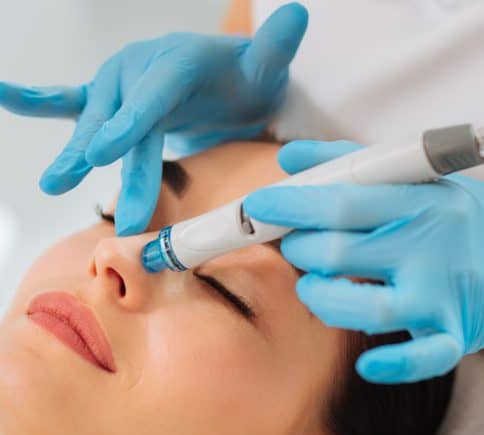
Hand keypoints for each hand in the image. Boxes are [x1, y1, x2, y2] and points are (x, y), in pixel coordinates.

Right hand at [0, 2, 307, 234]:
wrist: (231, 76)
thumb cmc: (249, 77)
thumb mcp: (266, 66)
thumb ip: (275, 48)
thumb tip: (299, 14)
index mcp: (178, 62)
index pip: (153, 95)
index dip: (128, 124)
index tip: (104, 154)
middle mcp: (142, 68)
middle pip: (126, 122)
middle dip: (117, 165)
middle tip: (117, 210)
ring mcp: (122, 83)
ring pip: (95, 120)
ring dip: (74, 151)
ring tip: (55, 182)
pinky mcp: (113, 98)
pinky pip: (73, 101)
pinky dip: (39, 100)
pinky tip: (7, 97)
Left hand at [244, 140, 483, 383]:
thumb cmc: (460, 217)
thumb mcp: (415, 180)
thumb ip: (350, 164)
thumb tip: (289, 155)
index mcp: (420, 201)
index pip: (342, 200)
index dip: (292, 205)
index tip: (256, 207)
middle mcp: (430, 246)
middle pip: (340, 253)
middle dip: (300, 251)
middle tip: (295, 246)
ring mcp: (443, 295)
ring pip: (366, 309)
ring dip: (323, 300)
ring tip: (314, 288)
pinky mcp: (456, 334)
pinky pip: (421, 358)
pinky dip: (390, 365)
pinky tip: (366, 364)